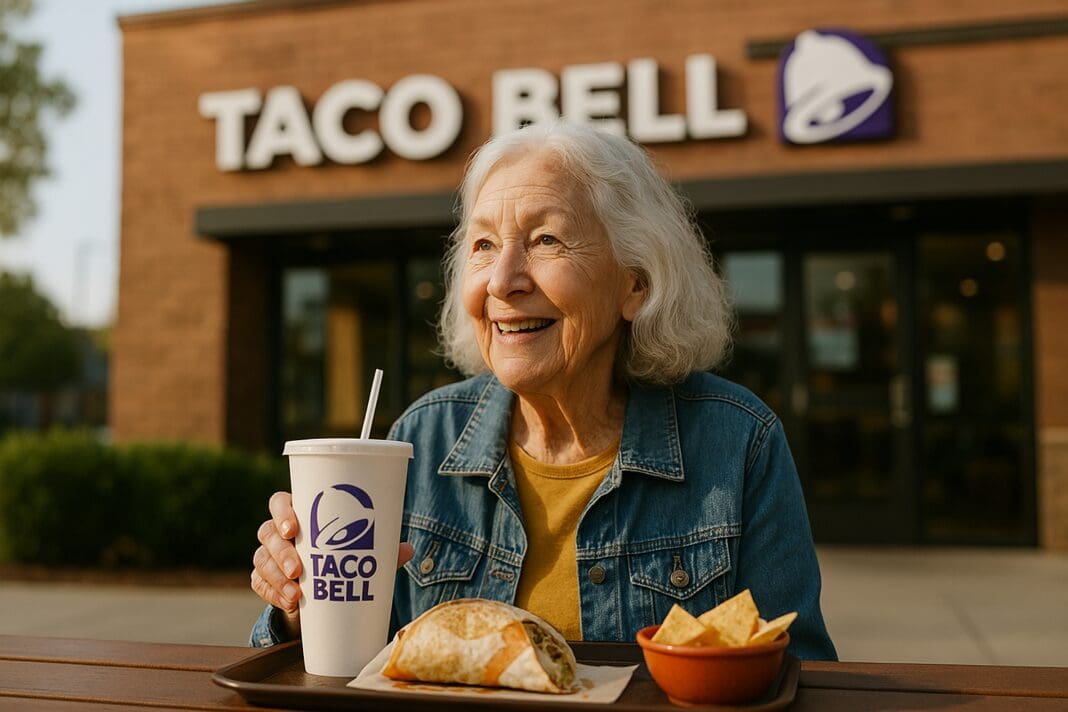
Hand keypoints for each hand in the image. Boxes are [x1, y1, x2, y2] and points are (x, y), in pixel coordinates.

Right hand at [250, 491, 416, 613]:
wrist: (323, 586)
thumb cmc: (342, 555)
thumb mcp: (360, 550)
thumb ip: (381, 550)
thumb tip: (408, 549)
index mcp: (299, 512)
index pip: (279, 502)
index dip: (282, 513)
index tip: (293, 529)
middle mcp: (278, 531)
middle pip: (267, 532)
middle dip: (281, 552)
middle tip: (297, 570)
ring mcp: (268, 554)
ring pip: (261, 560)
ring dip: (276, 578)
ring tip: (296, 595)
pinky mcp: (264, 578)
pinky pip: (259, 584)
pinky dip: (272, 594)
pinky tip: (289, 603)